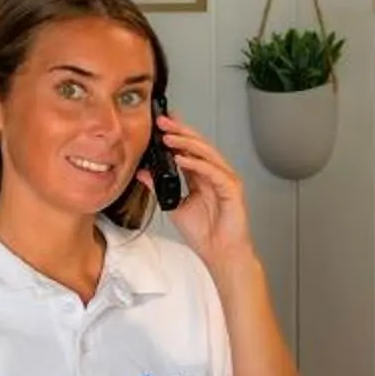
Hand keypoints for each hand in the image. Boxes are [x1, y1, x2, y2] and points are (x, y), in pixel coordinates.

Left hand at [145, 111, 255, 274]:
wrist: (220, 253)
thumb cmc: (205, 233)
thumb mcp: (173, 206)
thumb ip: (159, 188)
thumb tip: (142, 172)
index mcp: (202, 176)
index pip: (189, 148)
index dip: (176, 133)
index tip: (159, 123)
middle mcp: (215, 173)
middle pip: (198, 145)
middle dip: (180, 131)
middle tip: (162, 121)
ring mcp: (225, 179)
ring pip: (206, 153)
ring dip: (186, 143)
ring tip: (168, 137)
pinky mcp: (232, 189)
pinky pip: (213, 171)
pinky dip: (197, 164)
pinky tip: (182, 159)